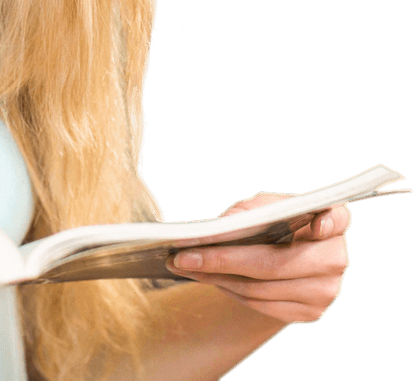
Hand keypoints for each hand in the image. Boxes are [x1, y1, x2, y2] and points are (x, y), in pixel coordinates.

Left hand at [165, 192, 351, 325]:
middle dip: (222, 260)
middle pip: (275, 263)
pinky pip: (262, 305)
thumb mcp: (264, 205)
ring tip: (184, 267)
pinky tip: (208, 278)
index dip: (328, 222)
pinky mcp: (311, 313)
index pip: (336, 219)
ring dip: (217, 278)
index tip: (317, 224)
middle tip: (182, 257)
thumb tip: (222, 228)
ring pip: (262, 289)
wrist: (286, 252)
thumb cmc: (275, 220)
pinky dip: (230, 291)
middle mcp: (336, 258)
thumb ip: (249, 211)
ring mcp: (327, 290)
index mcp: (333, 221)